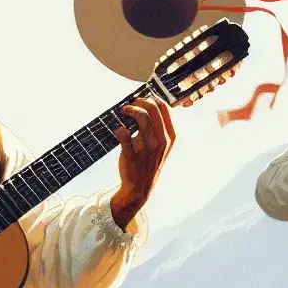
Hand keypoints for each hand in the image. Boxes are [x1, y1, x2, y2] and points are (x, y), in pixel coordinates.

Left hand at [110, 98, 175, 227]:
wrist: (139, 188)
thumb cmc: (148, 163)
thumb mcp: (161, 146)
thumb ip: (158, 127)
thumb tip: (148, 104)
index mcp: (170, 137)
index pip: (164, 108)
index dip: (151, 99)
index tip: (142, 100)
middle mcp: (161, 141)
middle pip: (153, 109)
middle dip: (139, 101)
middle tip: (130, 105)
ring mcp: (147, 148)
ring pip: (141, 118)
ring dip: (130, 109)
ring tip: (123, 111)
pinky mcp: (132, 155)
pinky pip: (124, 134)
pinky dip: (119, 129)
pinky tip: (117, 130)